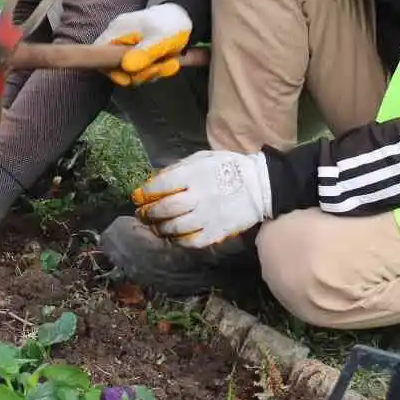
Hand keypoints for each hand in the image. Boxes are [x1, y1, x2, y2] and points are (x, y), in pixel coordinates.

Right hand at [95, 4, 192, 86]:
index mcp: (118, 31)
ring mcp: (128, 45)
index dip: (109, 69)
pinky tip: (167, 63)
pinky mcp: (138, 51)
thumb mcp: (160, 39)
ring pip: (131, 70)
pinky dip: (154, 69)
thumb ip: (144, 53)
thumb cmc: (171, 24)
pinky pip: (140, 67)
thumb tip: (127, 67)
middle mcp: (119, 38)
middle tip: (159, 68)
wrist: (185, 16)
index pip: (98, 53)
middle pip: (117, 66)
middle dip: (140, 73)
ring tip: (169, 62)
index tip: (128, 78)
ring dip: (151, 72)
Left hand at [132, 150, 271, 247]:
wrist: (261, 186)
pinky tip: (174, 236)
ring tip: (156, 227)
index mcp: (193, 175)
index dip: (145, 193)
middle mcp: (198, 197)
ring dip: (161, 228)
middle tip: (142, 215)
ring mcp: (207, 217)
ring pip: (175, 228)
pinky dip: (178, 240)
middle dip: (149, 213)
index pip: (161, 186)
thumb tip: (155, 179)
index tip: (138, 197)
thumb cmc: (228, 168)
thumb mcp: (202, 158)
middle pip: (165, 209)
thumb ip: (178, 168)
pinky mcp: (216, 232)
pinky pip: (191, 241)